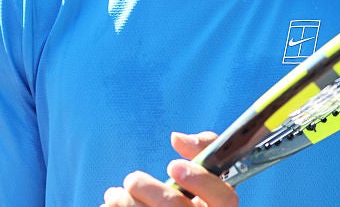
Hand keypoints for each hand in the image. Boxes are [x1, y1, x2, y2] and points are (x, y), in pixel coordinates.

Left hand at [101, 131, 238, 206]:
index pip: (225, 199)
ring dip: (127, 205)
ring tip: (114, 195)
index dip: (200, 181)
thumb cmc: (191, 196)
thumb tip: (176, 138)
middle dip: (150, 191)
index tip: (172, 165)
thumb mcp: (205, 176)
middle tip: (131, 180)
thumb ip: (201, 149)